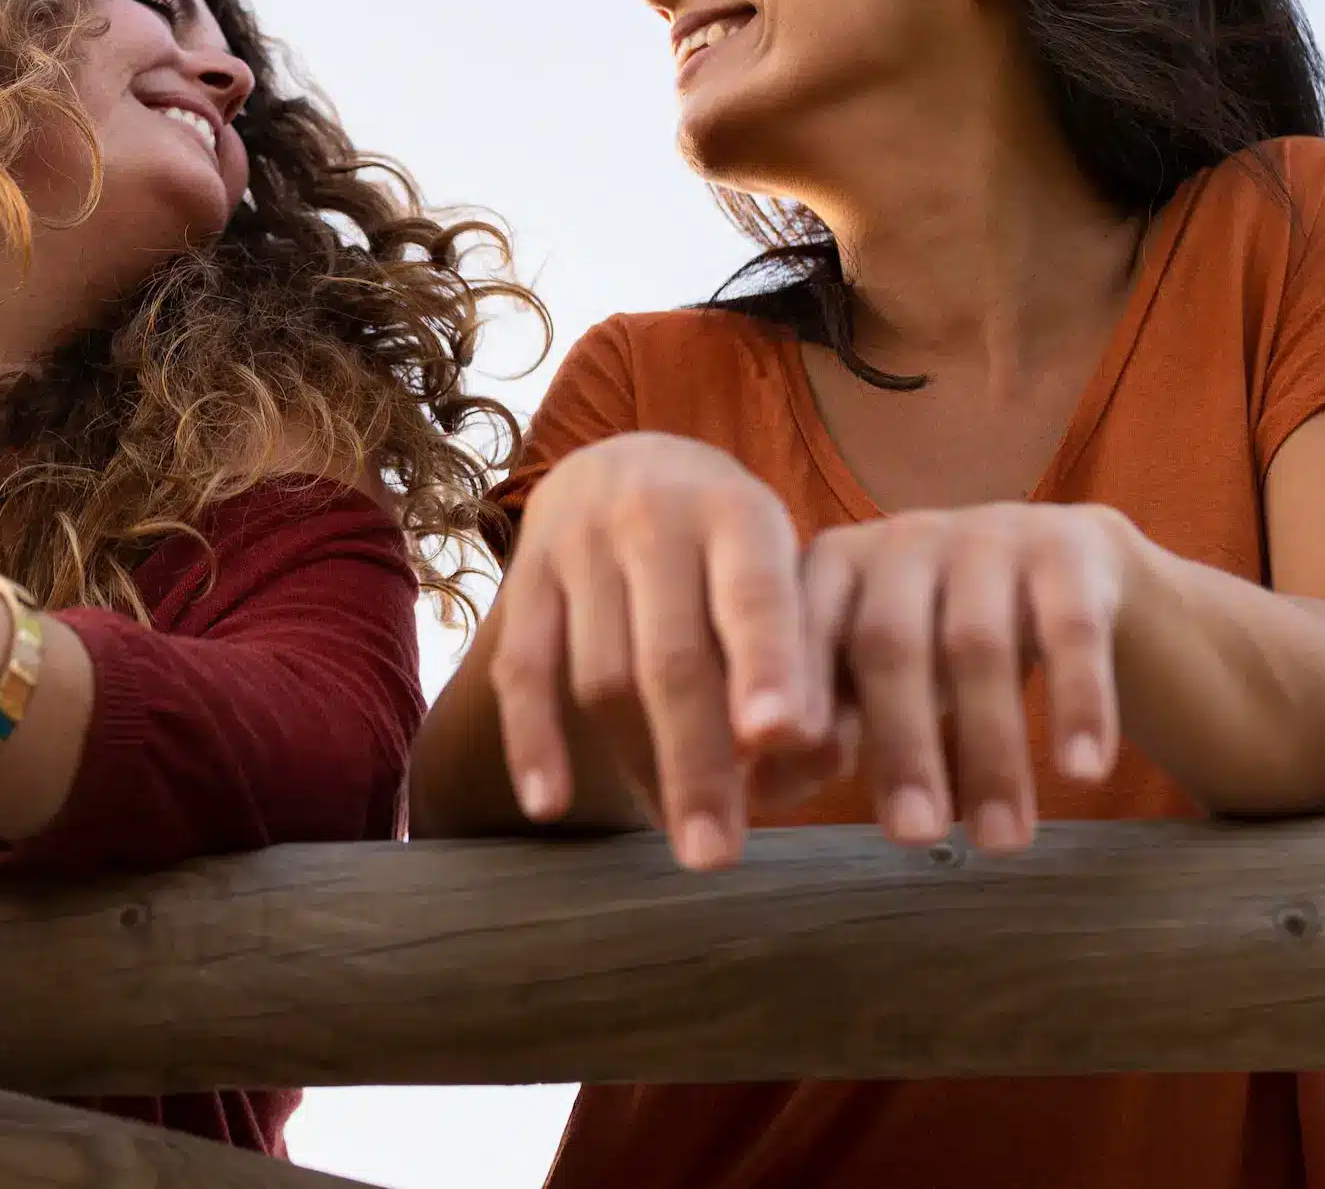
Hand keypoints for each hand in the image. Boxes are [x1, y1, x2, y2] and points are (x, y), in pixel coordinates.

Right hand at [488, 432, 830, 870]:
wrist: (628, 467)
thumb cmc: (733, 550)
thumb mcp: (783, 567)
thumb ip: (802, 656)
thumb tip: (803, 757)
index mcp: (737, 512)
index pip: (753, 595)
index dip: (767, 664)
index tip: (781, 738)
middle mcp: (653, 517)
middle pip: (671, 656)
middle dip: (696, 763)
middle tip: (716, 856)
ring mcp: (578, 545)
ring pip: (601, 674)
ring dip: (637, 764)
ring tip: (679, 833)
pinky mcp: (523, 577)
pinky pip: (520, 670)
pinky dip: (534, 741)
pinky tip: (551, 805)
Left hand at [803, 502, 1132, 852]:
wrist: (1067, 566)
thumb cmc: (938, 639)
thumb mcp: (874, 677)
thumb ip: (818, 731)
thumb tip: (757, 796)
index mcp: (834, 567)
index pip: (802, 630)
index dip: (797, 693)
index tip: (795, 766)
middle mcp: (902, 540)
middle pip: (890, 644)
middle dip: (901, 746)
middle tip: (912, 837)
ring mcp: (987, 538)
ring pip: (981, 647)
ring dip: (991, 751)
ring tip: (1001, 842)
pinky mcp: (1068, 551)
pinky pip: (1072, 632)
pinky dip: (1077, 703)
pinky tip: (1083, 774)